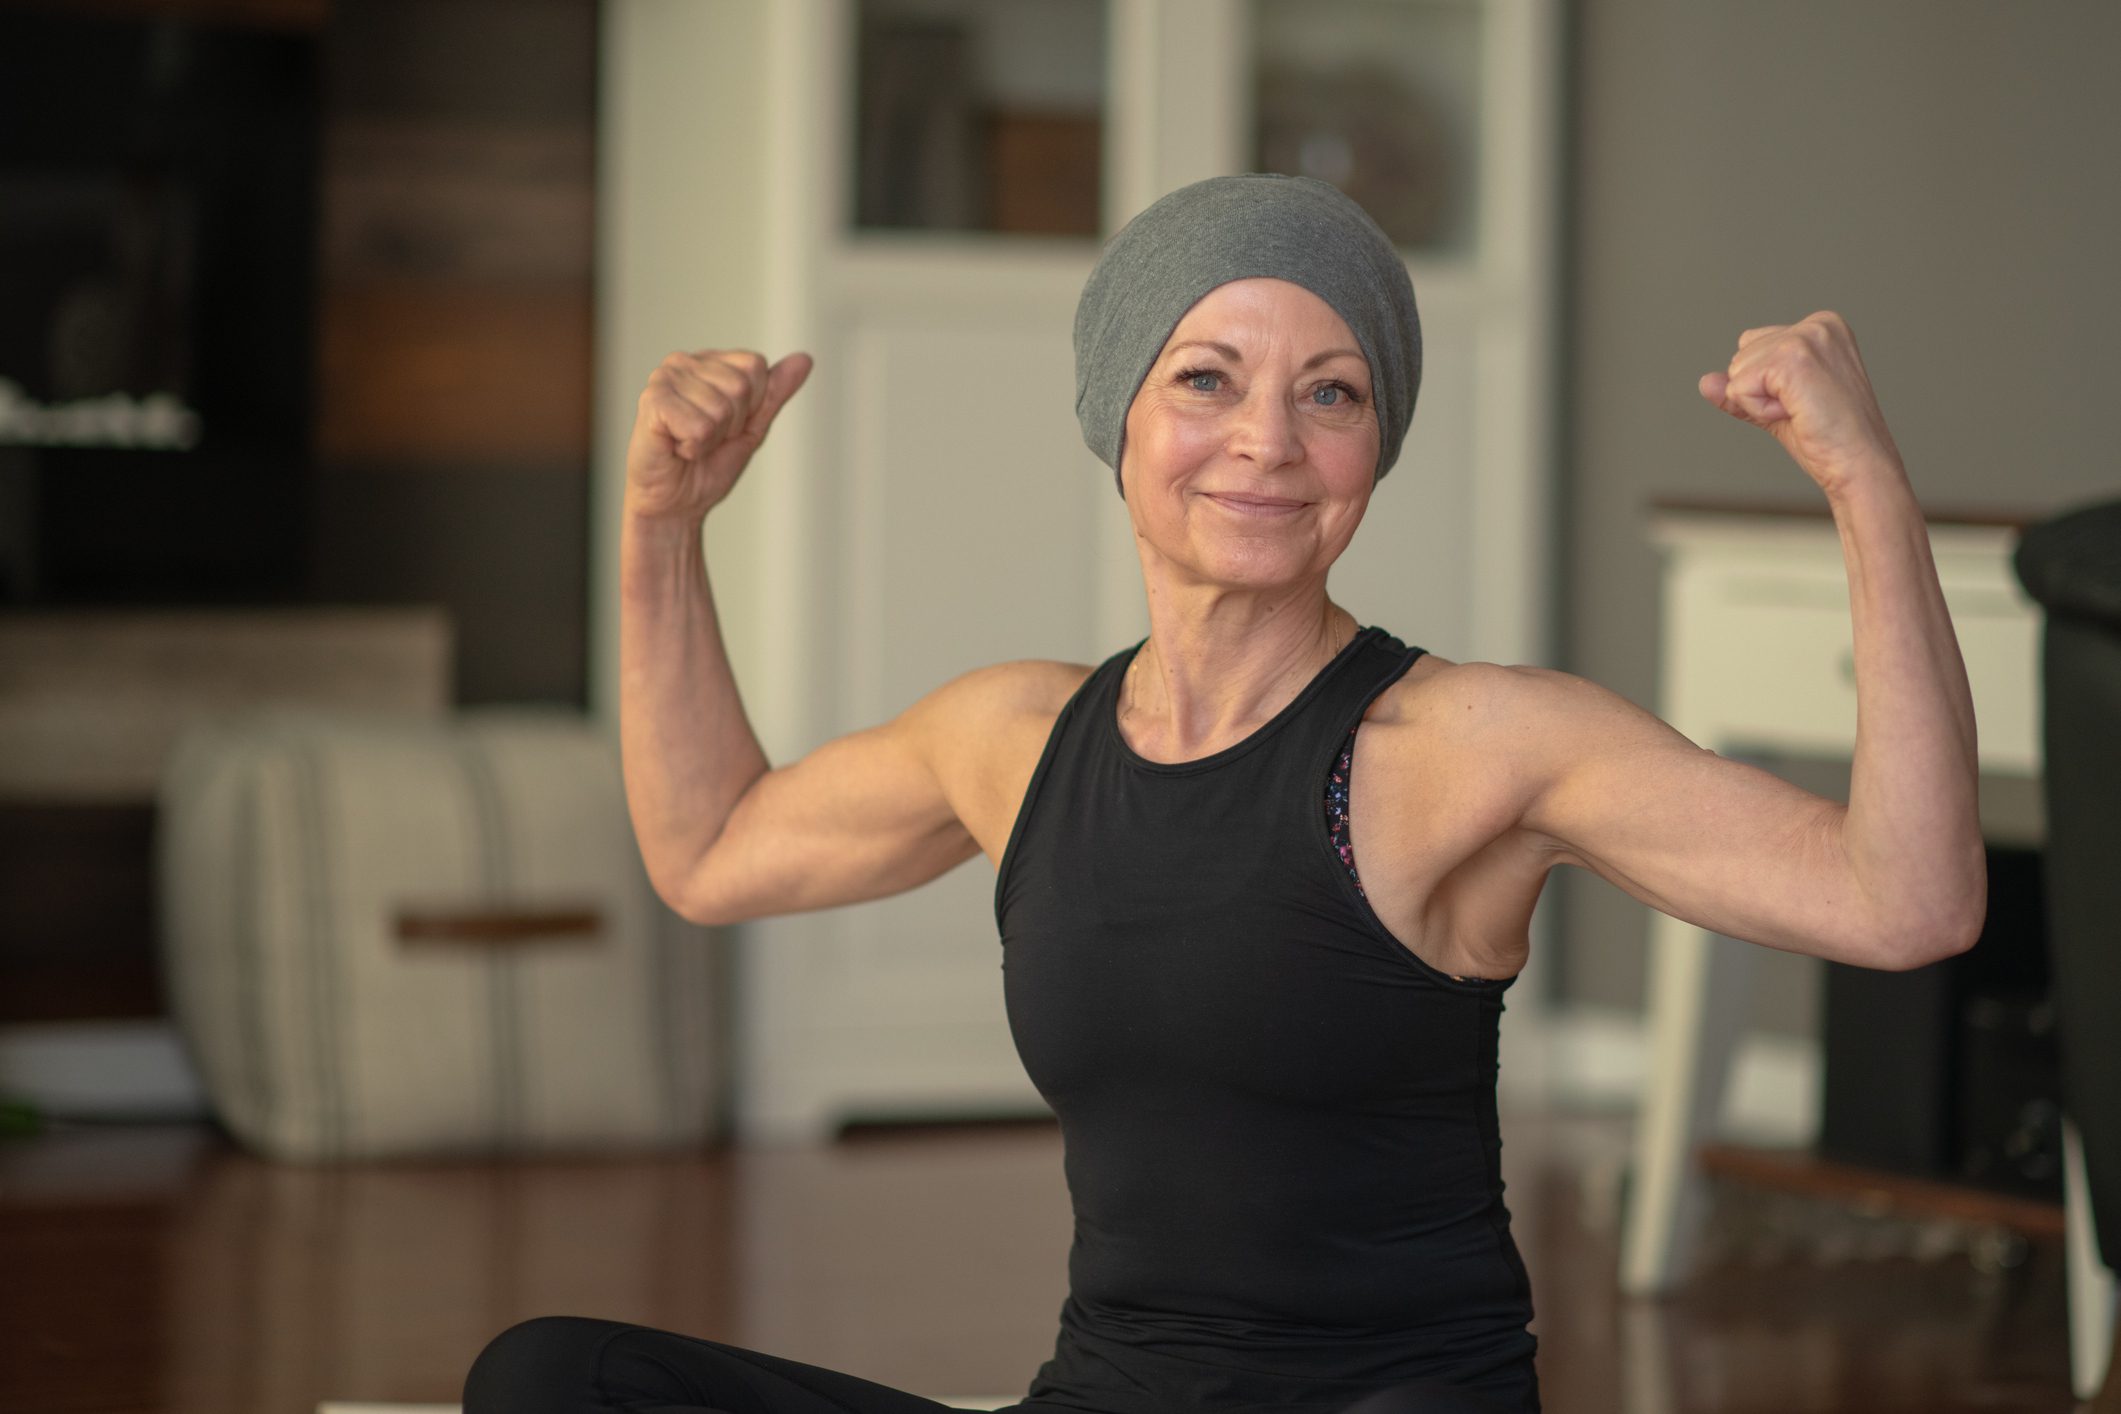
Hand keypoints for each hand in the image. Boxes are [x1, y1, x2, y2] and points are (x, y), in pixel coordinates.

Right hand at [625, 349, 813, 523]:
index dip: (751, 407)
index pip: (755, 366)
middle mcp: (683, 362)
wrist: (676, 504)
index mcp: (707, 362)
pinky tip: (676, 448)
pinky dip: (694, 447)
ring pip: (721, 408)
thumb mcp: (752, 427)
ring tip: (690, 444)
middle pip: (740, 386)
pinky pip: (699, 426)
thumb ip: (774, 393)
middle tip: (706, 439)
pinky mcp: (651, 402)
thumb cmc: (707, 466)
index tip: (726, 426)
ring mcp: (663, 379)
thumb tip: (804, 359)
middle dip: (731, 424)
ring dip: (711, 439)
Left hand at [1698, 311, 1903, 498]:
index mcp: (1821, 326)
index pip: (1751, 346)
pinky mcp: (1793, 357)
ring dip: (1760, 403)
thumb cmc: (1828, 438)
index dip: (1765, 386)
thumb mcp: (1776, 405)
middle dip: (1759, 393)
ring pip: (1736, 372)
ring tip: (1802, 411)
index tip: (1805, 400)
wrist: (1859, 464)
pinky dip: (1760, 410)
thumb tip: (1706, 382)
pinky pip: (1739, 388)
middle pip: (1740, 356)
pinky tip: (1797, 413)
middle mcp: (1817, 324)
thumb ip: (1742, 389)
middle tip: (1804, 409)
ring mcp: (1806, 337)